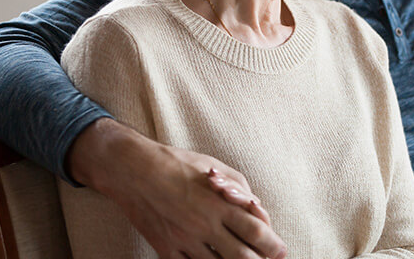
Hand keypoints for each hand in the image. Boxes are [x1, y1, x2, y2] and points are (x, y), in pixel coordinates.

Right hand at [67, 118, 286, 258]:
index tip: (280, 250)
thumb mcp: (216, 167)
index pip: (256, 231)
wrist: (134, 170)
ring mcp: (184, 240)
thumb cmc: (179, 164)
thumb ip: (240, 190)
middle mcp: (203, 225)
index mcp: (219, 203)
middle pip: (242, 257)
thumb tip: (258, 212)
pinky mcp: (165, 250)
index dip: (273, 245)